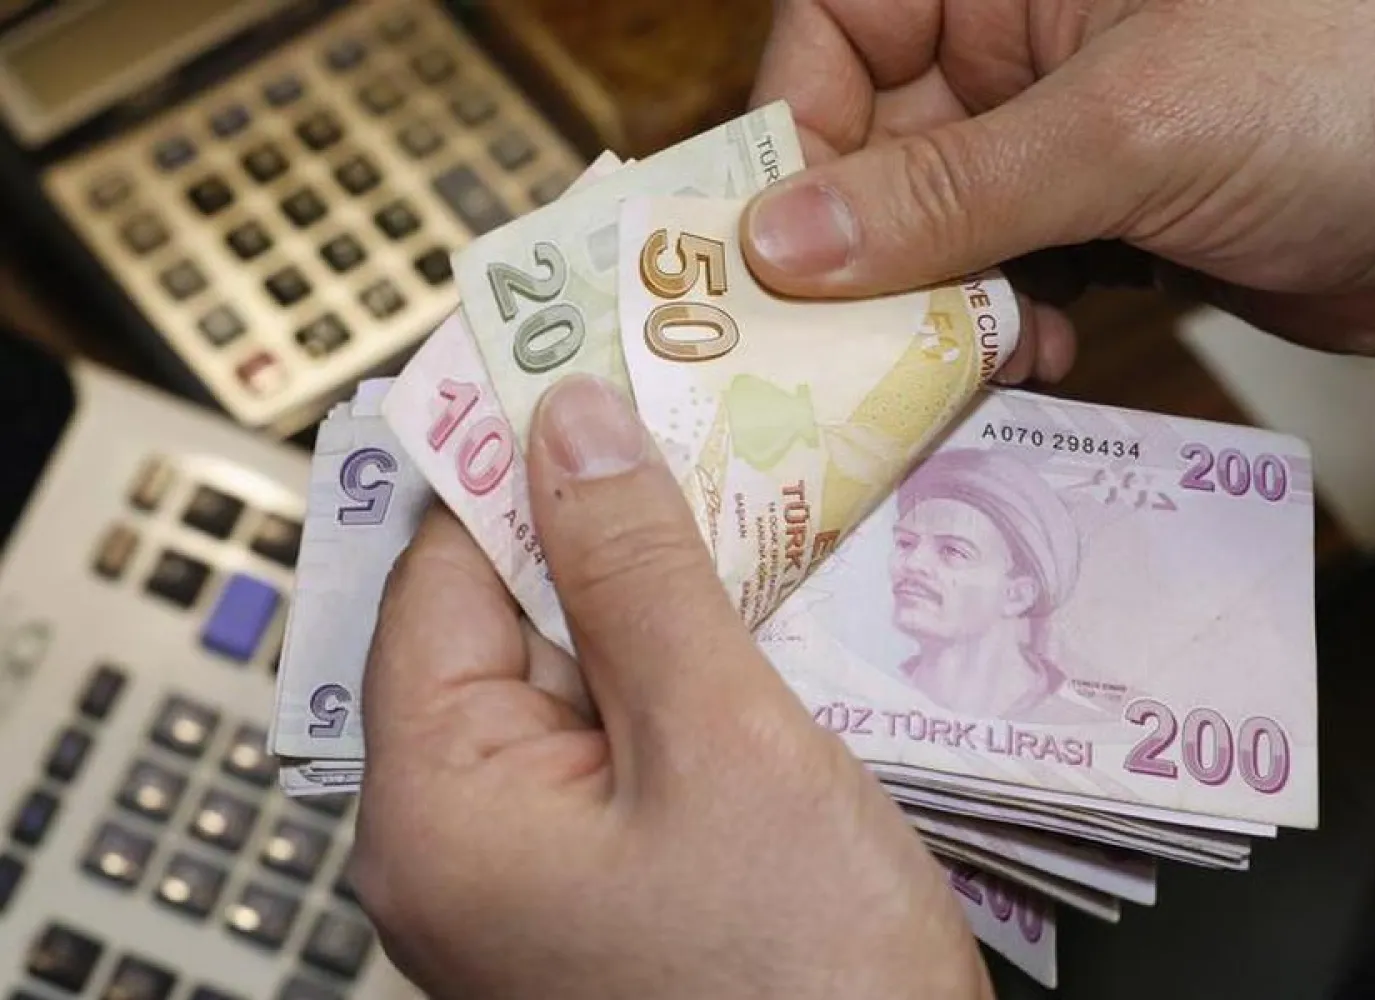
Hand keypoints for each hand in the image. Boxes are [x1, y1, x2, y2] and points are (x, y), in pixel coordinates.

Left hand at [350, 374, 990, 999]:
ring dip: (654, 589)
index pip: (440, 573)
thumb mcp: (722, 743)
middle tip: (691, 415)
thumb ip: (635, 573)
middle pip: (505, 618)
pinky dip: (679, 662)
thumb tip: (569, 426)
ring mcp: (532, 864)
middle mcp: (458, 840)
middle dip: (601, 519)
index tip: (581, 361)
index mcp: (437, 808)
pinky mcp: (602, 875)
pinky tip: (752, 611)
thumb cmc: (803, 985)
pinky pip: (619, 731)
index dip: (512, 457)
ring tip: (743, 499)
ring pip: (575, 669)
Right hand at [740, 0, 1374, 370]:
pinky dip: (1001, 336)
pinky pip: (1006, 285)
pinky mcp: (1108, 225)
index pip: (836, 33)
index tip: (768, 250)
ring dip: (929, 313)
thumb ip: (948, 191)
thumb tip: (780, 242)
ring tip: (948, 367)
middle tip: (840, 352)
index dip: (789, 136)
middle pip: (871, 153)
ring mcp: (1062, 143)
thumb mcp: (1129, 128)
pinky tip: (1030, 364)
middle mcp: (1021, 49)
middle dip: (858, 256)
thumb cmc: (1357, 73)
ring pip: (932, 236)